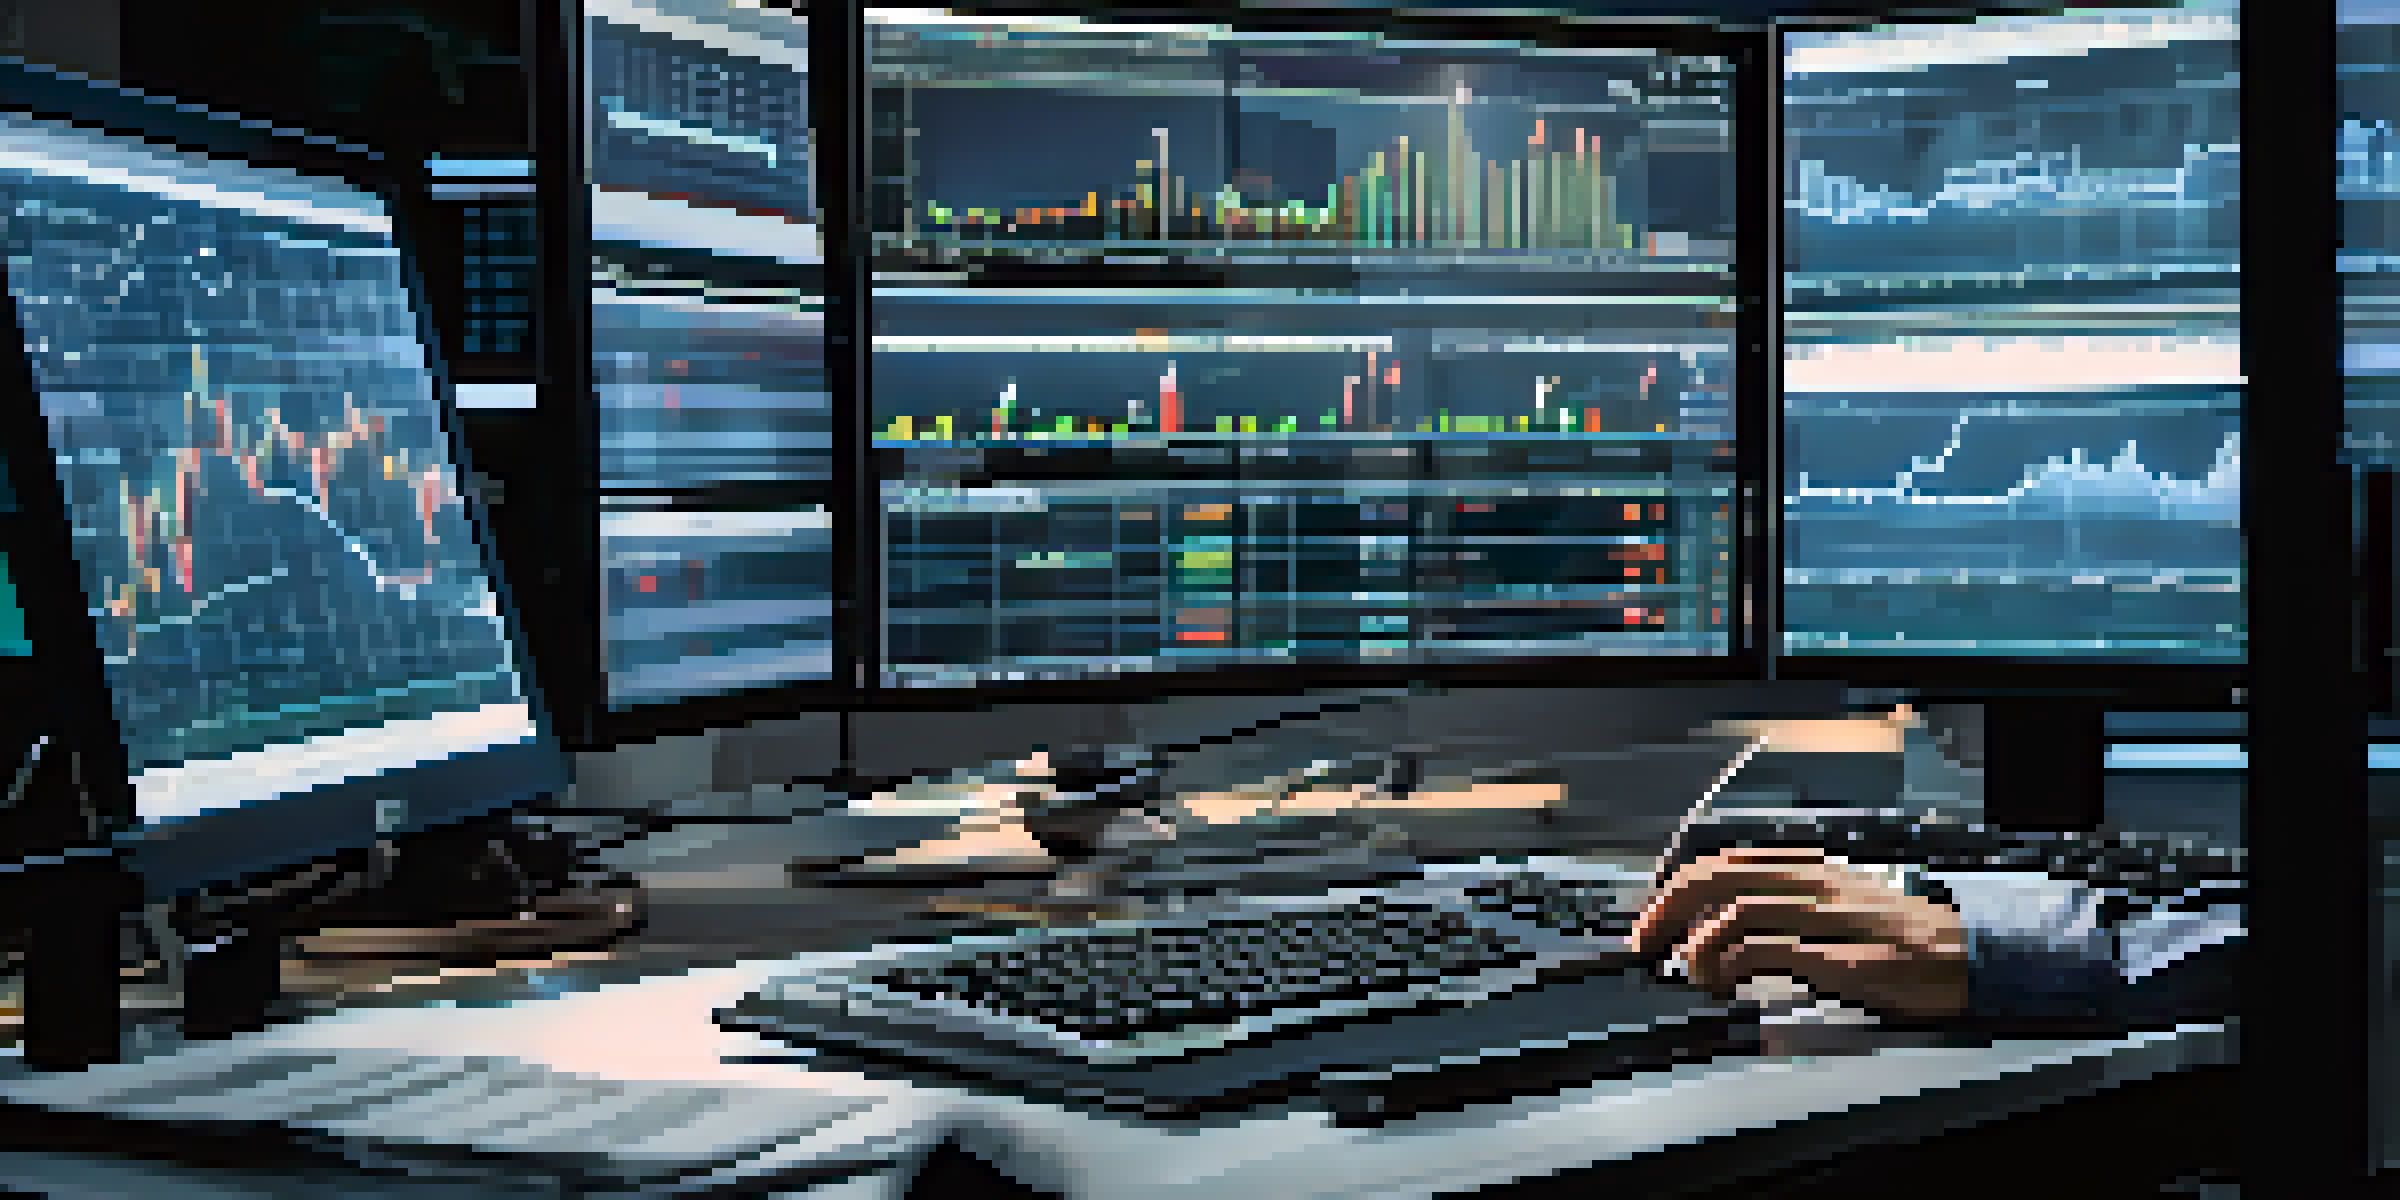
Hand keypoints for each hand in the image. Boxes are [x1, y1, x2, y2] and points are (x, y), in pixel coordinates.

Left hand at [1629, 847, 1969, 1022]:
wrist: (1958, 953)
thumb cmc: (1890, 934)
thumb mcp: (1832, 904)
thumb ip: (1782, 905)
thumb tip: (1718, 927)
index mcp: (1806, 868)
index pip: (1725, 861)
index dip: (1678, 886)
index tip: (1653, 916)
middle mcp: (1810, 883)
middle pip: (1718, 878)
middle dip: (1668, 907)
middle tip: (1645, 940)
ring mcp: (1824, 917)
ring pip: (1736, 913)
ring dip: (1698, 946)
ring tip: (1690, 972)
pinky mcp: (1837, 954)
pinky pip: (1768, 952)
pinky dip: (1732, 968)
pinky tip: (1723, 985)